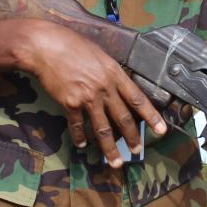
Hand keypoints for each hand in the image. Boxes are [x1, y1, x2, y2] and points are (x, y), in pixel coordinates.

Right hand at [19, 23, 166, 167]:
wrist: (45, 46)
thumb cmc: (71, 44)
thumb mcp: (99, 54)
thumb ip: (109, 71)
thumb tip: (117, 85)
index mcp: (114, 73)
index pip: (138, 98)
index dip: (151, 116)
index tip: (161, 130)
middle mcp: (104, 87)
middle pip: (123, 118)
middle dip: (132, 138)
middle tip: (137, 151)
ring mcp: (88, 97)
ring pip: (103, 128)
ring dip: (110, 148)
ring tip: (115, 162)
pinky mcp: (70, 103)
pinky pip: (78, 126)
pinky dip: (80, 137)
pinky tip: (82, 145)